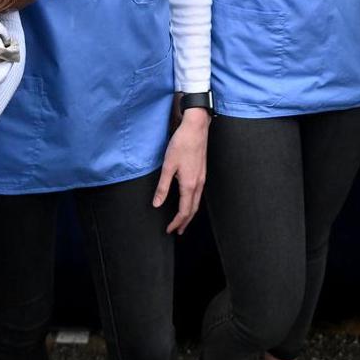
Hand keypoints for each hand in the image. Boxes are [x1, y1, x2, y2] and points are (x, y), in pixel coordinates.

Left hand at [153, 107, 208, 234]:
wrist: (196, 128)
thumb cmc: (181, 144)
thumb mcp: (168, 166)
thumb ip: (163, 187)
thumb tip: (157, 204)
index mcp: (190, 185)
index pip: (184, 211)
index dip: (176, 223)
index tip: (169, 230)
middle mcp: (199, 184)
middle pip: (193, 210)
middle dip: (185, 222)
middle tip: (177, 231)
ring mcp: (202, 178)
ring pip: (197, 202)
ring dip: (189, 213)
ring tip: (182, 220)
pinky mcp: (202, 172)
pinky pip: (198, 194)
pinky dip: (192, 203)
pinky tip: (188, 201)